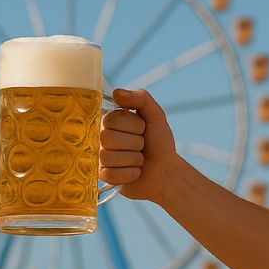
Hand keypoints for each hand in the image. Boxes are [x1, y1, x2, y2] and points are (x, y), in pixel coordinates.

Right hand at [99, 88, 181, 203]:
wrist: (166, 170)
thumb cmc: (159, 142)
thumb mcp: (156, 116)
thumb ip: (141, 99)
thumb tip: (116, 92)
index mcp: (111, 122)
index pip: (110, 120)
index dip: (133, 126)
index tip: (143, 129)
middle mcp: (103, 138)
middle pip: (107, 138)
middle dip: (134, 143)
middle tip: (143, 145)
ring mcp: (102, 158)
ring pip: (108, 157)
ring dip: (133, 159)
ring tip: (140, 159)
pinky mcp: (105, 176)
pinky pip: (110, 174)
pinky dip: (130, 173)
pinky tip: (137, 172)